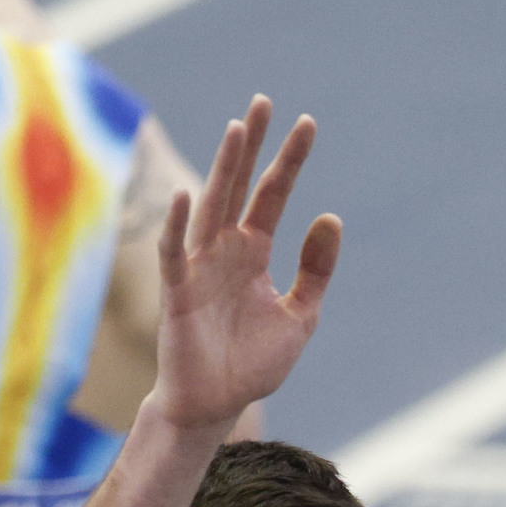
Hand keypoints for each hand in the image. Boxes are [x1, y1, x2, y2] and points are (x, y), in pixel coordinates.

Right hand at [150, 96, 340, 433]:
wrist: (216, 405)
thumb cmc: (252, 362)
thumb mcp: (300, 316)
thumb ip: (316, 270)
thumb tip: (331, 216)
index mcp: (254, 251)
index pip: (273, 195)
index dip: (289, 161)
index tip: (308, 123)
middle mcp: (225, 249)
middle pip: (239, 186)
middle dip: (251, 145)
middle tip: (263, 101)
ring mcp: (199, 266)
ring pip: (210, 206)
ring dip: (223, 168)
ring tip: (237, 129)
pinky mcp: (176, 292)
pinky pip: (174, 252)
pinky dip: (177, 224)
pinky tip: (185, 194)